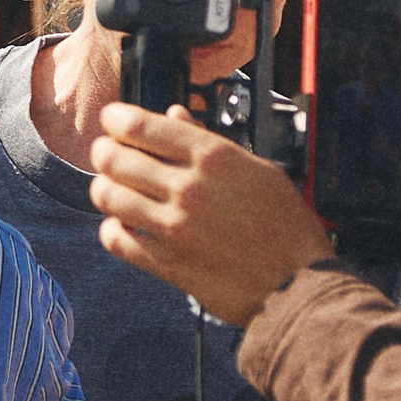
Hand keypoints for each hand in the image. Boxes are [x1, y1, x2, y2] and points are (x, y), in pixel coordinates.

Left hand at [88, 102, 333, 323]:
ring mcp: (175, 228)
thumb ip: (210, 141)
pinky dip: (112, 230)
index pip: (140, 126)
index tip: (112, 122)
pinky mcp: (168, 264)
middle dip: (104, 153)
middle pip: (115, 158)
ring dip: (104, 189)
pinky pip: (117, 241)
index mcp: (213, 157)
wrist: (297, 284)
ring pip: (109, 197)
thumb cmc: (285, 226)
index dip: (115, 120)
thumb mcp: (258, 169)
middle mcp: (189, 188)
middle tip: (107, 155)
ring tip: (111, 189)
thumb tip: (174, 117)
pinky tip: (122, 226)